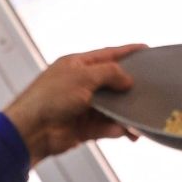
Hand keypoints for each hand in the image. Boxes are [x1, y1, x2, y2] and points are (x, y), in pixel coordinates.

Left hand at [2, 44, 144, 164]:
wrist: (32, 130)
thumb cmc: (49, 97)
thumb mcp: (83, 77)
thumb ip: (109, 74)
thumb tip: (128, 80)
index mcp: (77, 65)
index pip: (107, 55)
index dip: (127, 52)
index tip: (145, 50)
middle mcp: (81, 84)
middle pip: (112, 83)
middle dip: (129, 88)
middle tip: (150, 90)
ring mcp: (83, 106)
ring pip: (112, 108)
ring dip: (125, 114)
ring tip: (140, 119)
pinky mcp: (84, 128)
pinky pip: (106, 127)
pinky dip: (116, 129)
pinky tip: (126, 131)